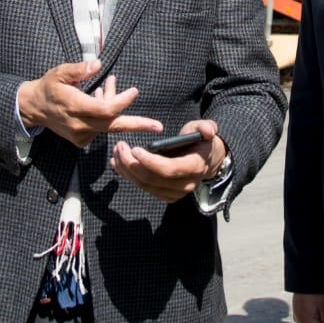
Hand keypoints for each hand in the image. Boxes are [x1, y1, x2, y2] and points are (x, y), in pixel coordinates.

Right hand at [17, 60, 160, 147]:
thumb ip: (78, 69)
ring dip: (114, 106)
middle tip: (158, 126)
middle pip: (113, 126)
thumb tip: (97, 64)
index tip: (134, 92)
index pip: (105, 110)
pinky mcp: (81, 140)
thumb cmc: (48, 87)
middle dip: (137, 124)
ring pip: (107, 124)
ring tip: (110, 84)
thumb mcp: (59, 73)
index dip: (122, 101)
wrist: (33, 108)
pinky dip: (105, 114)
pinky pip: (100, 128)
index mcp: (75, 107)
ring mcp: (81, 135)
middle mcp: (80, 125)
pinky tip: (99, 96)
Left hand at [110, 119, 226, 202]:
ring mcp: (175, 193)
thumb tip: (207, 131)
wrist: (206, 160)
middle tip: (120, 147)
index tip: (135, 149)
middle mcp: (186, 184)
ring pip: (145, 186)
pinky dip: (129, 177)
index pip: (169, 169)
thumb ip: (205, 127)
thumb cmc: (201, 141)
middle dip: (132, 164)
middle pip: (153, 180)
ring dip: (127, 170)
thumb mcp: (205, 128)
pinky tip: (118, 164)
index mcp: (195, 167)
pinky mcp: (166, 195)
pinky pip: (145, 188)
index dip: (150, 162)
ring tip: (116, 153)